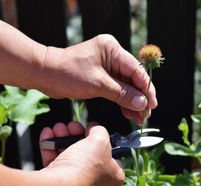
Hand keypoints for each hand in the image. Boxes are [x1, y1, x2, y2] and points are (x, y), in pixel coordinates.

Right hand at [39, 121, 123, 185]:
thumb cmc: (83, 168)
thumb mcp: (100, 140)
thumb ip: (100, 130)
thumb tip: (95, 128)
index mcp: (112, 175)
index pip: (112, 153)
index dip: (104, 139)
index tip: (95, 130)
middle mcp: (95, 181)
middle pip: (88, 151)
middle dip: (78, 134)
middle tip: (73, 126)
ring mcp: (76, 182)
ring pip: (70, 153)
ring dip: (63, 137)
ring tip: (59, 128)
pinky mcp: (58, 182)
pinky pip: (55, 160)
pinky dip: (51, 145)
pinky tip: (48, 133)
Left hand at [40, 35, 156, 124]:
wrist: (45, 74)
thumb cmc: (67, 73)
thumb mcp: (98, 84)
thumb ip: (122, 94)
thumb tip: (142, 103)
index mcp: (113, 50)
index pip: (136, 70)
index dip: (146, 89)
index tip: (152, 104)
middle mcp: (113, 56)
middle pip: (133, 79)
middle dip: (139, 98)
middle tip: (146, 114)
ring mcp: (108, 66)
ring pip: (126, 86)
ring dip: (132, 102)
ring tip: (138, 117)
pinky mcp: (103, 76)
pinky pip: (117, 89)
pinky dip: (122, 101)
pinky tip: (128, 112)